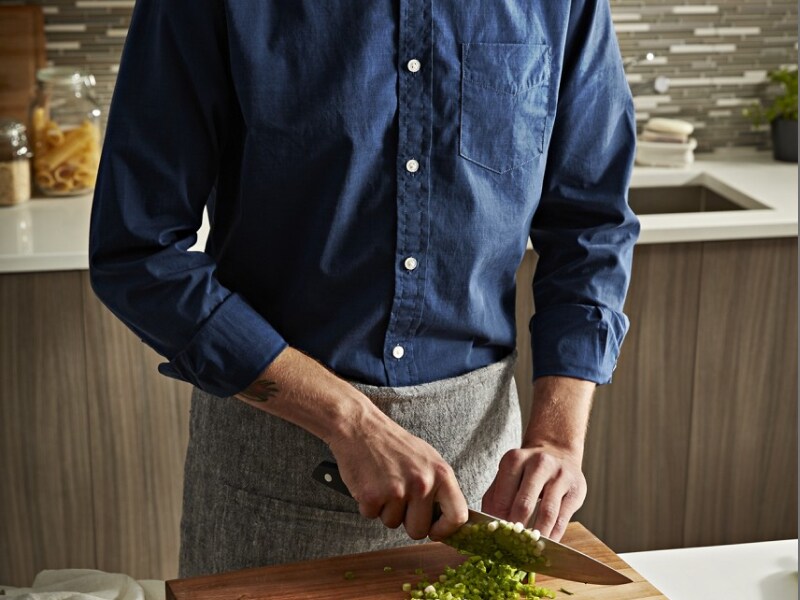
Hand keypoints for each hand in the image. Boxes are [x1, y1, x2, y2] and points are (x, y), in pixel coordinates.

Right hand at [328, 414, 468, 540]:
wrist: (360, 427)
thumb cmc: (394, 445)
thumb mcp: (428, 459)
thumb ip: (440, 488)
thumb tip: (450, 521)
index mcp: (442, 473)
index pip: (458, 516)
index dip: (446, 530)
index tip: (435, 530)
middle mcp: (422, 483)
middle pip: (419, 531)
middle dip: (407, 521)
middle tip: (399, 498)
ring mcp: (397, 490)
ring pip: (392, 524)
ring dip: (385, 510)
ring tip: (383, 483)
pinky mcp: (372, 496)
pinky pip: (371, 516)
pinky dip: (368, 504)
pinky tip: (369, 482)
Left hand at [481, 444, 586, 540]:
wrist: (557, 452)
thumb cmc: (526, 470)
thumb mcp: (507, 475)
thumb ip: (495, 498)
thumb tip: (485, 527)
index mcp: (514, 460)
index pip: (502, 497)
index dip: (497, 521)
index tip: (495, 539)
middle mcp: (538, 463)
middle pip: (524, 504)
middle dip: (517, 530)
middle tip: (511, 549)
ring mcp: (560, 475)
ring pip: (547, 512)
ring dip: (537, 535)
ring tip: (529, 550)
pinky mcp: (577, 488)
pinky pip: (563, 517)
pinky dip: (554, 535)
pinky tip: (547, 544)